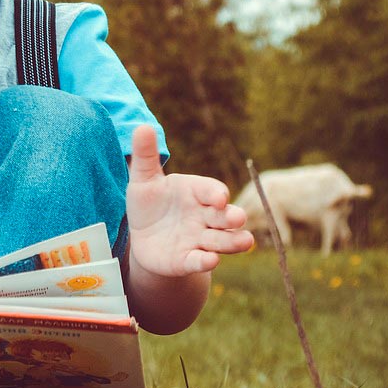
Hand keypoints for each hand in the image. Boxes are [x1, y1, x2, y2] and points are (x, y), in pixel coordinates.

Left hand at [125, 124, 254, 276]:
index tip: (218, 197)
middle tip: (237, 218)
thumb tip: (142, 126)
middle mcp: (205, 216)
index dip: (216, 193)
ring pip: (222, 241)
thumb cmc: (149, 203)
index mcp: (197, 193)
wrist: (143, 237)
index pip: (213, 190)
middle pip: (226, 217)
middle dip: (233, 217)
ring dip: (233, 242)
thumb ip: (145, 156)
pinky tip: (209, 261)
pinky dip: (205, 262)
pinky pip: (200, 261)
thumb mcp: (142, 179)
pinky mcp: (188, 260)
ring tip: (244, 242)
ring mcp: (199, 239)